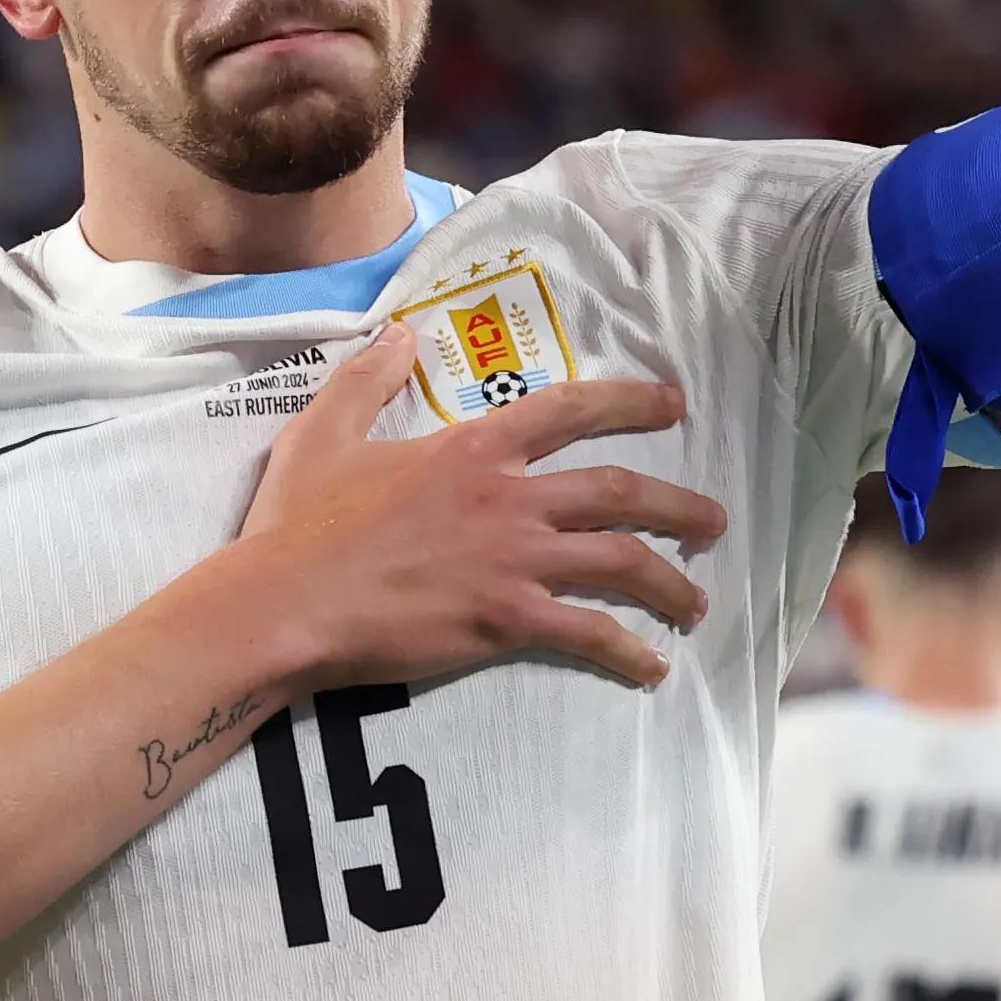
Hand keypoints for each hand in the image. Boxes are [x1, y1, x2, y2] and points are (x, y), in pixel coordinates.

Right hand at [242, 327, 727, 692]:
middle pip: (618, 493)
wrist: (286, 603)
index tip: (672, 402)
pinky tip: (650, 667)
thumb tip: (399, 334)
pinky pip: (588, 633)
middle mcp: (507, 497)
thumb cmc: (299, 523)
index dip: (627, 402)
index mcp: (471, 447)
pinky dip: (627, 651)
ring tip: (698, 602)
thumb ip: (366, 379)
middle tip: (713, 520)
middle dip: (678, 505)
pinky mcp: (505, 620)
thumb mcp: (322, 432)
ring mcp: (512, 560)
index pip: (567, 410)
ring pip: (620, 562)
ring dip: (670, 582)